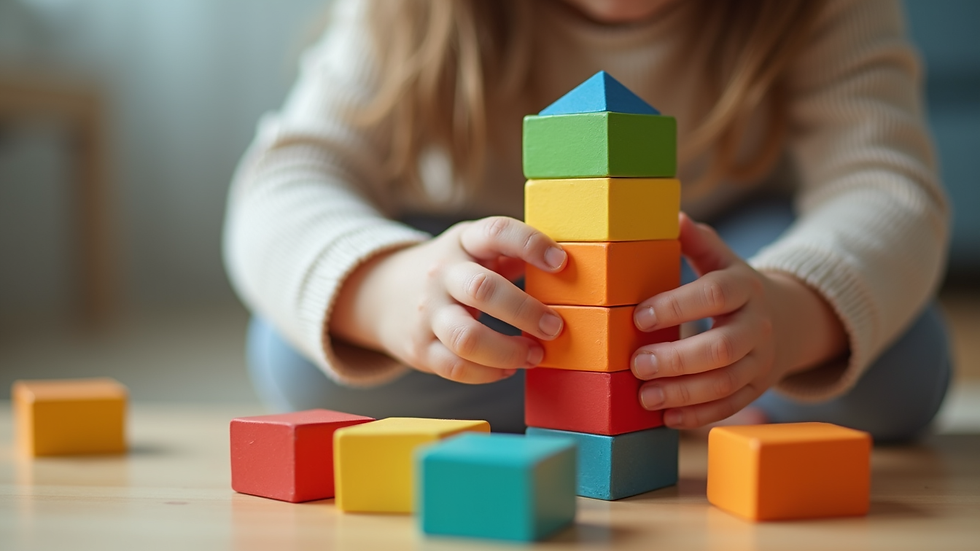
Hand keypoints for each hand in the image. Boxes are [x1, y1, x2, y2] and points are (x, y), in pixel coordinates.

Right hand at [330, 217, 566, 383]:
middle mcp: (442, 273)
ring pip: (466, 336)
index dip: (530, 243)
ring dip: (508, 350)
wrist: (382, 293)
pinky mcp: (419, 347)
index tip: (562, 262)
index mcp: (463, 242)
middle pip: (483, 289)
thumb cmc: (451, 272)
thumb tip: (575, 270)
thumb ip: (513, 254)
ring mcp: (427, 312)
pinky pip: (454, 366)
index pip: (496, 231)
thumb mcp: (473, 250)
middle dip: (526, 311)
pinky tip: (508, 369)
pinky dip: (487, 373)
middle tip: (556, 327)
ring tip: (536, 356)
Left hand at [631, 213, 847, 427]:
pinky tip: (667, 418)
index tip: (638, 316)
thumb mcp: (720, 259)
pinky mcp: (759, 387)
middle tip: (637, 364)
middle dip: (676, 359)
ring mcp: (762, 360)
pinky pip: (731, 405)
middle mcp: (758, 325)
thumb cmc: (733, 288)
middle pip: (721, 347)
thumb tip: (673, 216)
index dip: (675, 306)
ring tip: (645, 396)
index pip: (713, 294)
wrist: (786, 319)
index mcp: (744, 287)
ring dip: (683, 393)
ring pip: (726, 382)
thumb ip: (697, 241)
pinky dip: (699, 415)